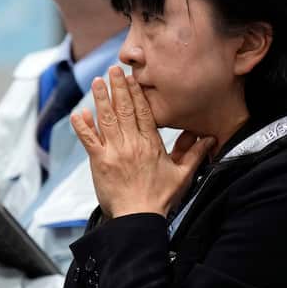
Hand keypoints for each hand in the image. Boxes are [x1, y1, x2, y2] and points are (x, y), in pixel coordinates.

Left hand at [71, 66, 214, 218]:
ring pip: (107, 119)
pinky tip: (77, 113)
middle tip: (113, 70)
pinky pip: (89, 140)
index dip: (136, 93)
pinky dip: (82, 126)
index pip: (144, 112)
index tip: (132, 78)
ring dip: (101, 99)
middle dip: (118, 87)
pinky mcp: (99, 162)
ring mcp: (115, 151)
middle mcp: (133, 143)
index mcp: (151, 144)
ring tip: (97, 81)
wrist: (139, 217)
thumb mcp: (183, 174)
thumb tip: (209, 138)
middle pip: (124, 109)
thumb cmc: (160, 198)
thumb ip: (193, 153)